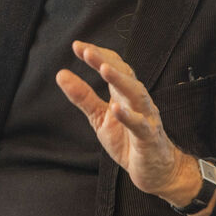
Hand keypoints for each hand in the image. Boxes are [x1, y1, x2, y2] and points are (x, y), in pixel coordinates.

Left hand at [56, 41, 201, 205]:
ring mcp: (146, 117)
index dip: (97, 55)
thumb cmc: (128, 141)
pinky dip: (129, 116)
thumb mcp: (99, 118)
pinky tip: (116, 108)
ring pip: (136, 94)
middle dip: (106, 61)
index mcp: (124, 94)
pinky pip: (140, 125)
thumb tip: (60, 74)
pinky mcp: (149, 138)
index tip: (77, 46)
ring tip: (104, 69)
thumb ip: (83, 97)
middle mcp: (137, 101)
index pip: (113, 67)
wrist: (154, 170)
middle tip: (87, 51)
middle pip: (125, 74)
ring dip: (120, 80)